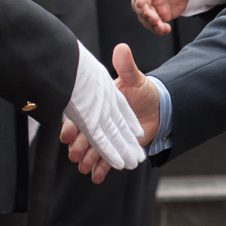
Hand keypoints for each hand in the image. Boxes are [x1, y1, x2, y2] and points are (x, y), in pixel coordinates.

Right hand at [69, 43, 159, 182]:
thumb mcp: (134, 78)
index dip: (72, 125)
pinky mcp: (118, 148)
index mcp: (98, 105)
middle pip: (85, 136)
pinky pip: (107, 160)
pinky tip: (96, 177)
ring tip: (83, 167)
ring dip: (88, 159)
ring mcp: (108, 137)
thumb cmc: (143, 91)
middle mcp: (100, 122)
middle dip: (78, 146)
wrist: (159, 108)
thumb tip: (121, 48)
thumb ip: (126, 66)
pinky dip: (101, 169)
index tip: (66, 134)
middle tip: (74, 155)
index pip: (82, 116)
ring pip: (94, 150)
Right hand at [131, 0, 200, 33]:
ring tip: (161, 27)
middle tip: (154, 19)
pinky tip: (165, 30)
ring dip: (150, 23)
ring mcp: (154, 3)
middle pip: (139, 3)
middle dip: (144, 12)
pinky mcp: (161, 13)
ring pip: (145, 15)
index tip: (141, 3)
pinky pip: (155, 23)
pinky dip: (158, 28)